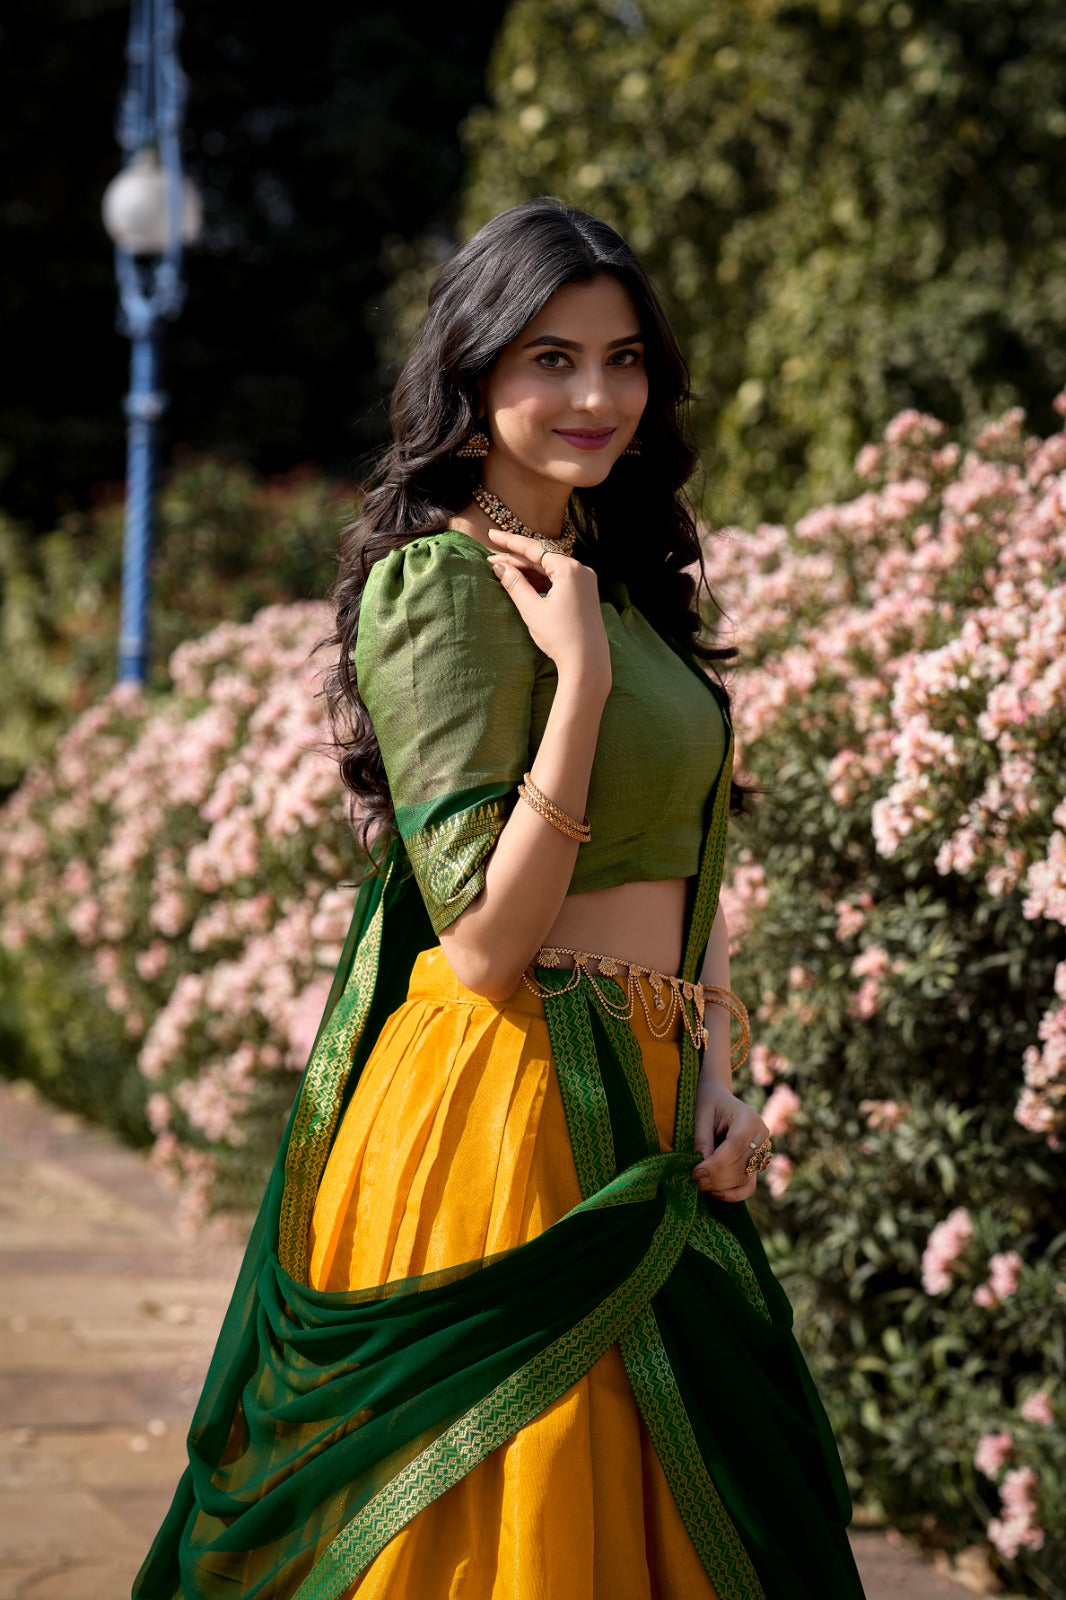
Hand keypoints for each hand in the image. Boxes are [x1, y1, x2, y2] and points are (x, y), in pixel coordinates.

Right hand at [487, 529, 610, 695]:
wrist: (588, 664)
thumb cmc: (561, 638)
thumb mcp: (532, 610)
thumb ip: (515, 584)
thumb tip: (500, 567)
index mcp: (569, 569)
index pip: (534, 548)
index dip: (510, 542)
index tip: (491, 535)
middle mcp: (581, 570)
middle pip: (542, 557)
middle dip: (516, 558)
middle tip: (491, 560)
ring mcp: (585, 582)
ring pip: (550, 568)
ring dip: (527, 570)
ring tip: (503, 571)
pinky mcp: (585, 594)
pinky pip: (559, 579)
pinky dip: (541, 580)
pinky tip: (523, 583)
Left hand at [691, 1080, 769, 1202]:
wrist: (719, 1099)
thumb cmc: (709, 1104)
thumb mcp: (701, 1115)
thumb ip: (702, 1140)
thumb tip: (702, 1169)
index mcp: (749, 1118)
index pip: (737, 1146)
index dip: (716, 1164)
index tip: (695, 1172)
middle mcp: (761, 1135)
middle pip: (742, 1164)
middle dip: (717, 1177)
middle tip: (694, 1180)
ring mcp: (762, 1151)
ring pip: (746, 1178)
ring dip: (722, 1186)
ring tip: (701, 1184)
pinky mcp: (757, 1164)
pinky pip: (749, 1185)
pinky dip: (734, 1194)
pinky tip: (715, 1193)